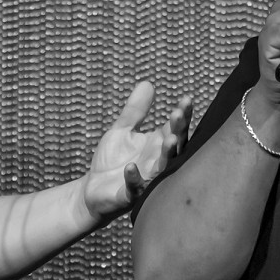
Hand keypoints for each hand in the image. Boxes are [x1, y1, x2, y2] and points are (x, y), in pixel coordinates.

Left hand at [78, 82, 193, 219]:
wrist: (92, 190)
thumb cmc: (112, 161)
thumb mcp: (122, 130)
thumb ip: (135, 111)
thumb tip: (147, 83)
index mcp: (157, 146)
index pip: (174, 129)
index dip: (182, 115)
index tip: (186, 99)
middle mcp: (157, 163)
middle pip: (174, 146)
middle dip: (178, 131)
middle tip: (178, 116)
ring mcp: (146, 180)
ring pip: (162, 168)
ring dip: (167, 154)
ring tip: (169, 139)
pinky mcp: (129, 196)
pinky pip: (134, 188)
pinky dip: (133, 178)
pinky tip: (131, 167)